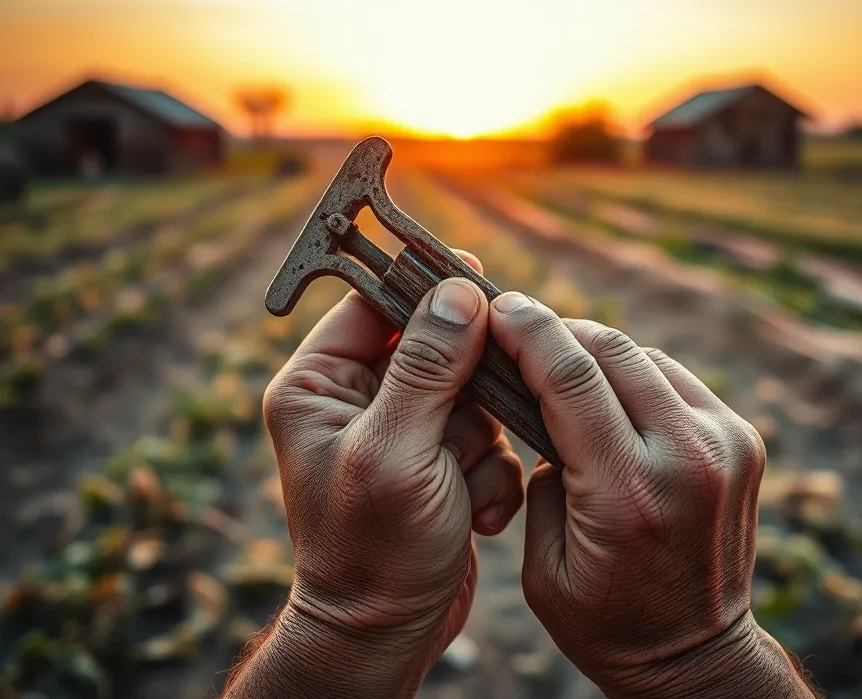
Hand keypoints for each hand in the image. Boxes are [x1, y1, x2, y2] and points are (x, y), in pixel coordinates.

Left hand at [247, 253, 523, 695]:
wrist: (385, 634)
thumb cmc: (372, 552)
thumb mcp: (395, 452)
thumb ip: (427, 369)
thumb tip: (458, 292)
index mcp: (320, 385)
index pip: (372, 303)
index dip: (424, 287)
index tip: (476, 277)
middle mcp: (357, 398)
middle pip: (435, 345)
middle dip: (466, 391)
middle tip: (473, 422)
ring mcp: (401, 429)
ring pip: (470, 392)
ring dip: (480, 443)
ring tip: (462, 491)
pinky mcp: (436, 458)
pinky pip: (484, 434)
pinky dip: (490, 472)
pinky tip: (475, 513)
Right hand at [488, 294, 813, 697]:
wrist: (697, 655)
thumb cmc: (605, 622)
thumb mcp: (543, 566)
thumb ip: (540, 476)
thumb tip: (542, 405)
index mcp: (627, 494)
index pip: (570, 377)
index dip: (528, 331)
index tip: (498, 308)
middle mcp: (687, 459)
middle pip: (612, 350)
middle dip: (558, 330)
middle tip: (520, 329)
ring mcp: (725, 445)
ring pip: (646, 357)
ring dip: (597, 352)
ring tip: (561, 368)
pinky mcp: (743, 442)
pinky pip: (676, 380)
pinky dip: (636, 375)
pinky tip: (610, 395)